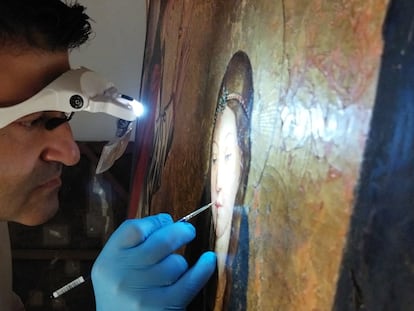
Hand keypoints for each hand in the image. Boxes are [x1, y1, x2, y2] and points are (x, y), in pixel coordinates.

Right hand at [91, 213, 215, 310]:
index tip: (166, 221)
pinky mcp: (162, 307)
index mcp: (109, 261)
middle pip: (162, 240)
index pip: (134, 228)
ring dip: (181, 263)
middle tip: (188, 231)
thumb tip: (168, 222)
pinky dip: (203, 268)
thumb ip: (132, 245)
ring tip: (175, 269)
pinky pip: (190, 281)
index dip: (155, 222)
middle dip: (181, 231)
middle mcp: (123, 275)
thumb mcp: (114, 268)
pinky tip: (208, 260)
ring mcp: (143, 292)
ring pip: (176, 263)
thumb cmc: (120, 295)